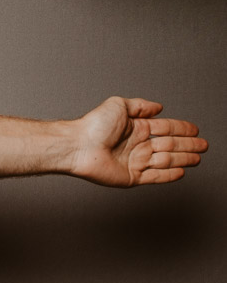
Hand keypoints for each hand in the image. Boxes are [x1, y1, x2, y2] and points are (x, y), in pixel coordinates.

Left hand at [68, 97, 205, 186]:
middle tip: (203, 146)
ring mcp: (135, 162)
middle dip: (188, 145)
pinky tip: (181, 171)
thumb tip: (159, 107)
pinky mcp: (130, 177)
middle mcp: (137, 145)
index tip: (195, 130)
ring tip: (197, 158)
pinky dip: (169, 175)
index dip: (181, 129)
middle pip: (169, 145)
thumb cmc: (93, 125)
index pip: (165, 128)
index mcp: (136, 129)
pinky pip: (154, 177)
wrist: (79, 146)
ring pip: (165, 161)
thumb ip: (140, 106)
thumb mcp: (119, 105)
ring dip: (183, 159)